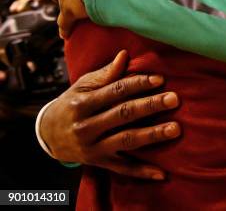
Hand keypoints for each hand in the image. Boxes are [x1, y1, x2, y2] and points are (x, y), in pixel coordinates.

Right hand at [40, 50, 179, 179]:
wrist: (48, 135)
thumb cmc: (72, 103)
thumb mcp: (82, 85)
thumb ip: (105, 74)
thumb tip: (124, 55)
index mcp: (83, 103)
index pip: (115, 91)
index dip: (138, 84)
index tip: (160, 79)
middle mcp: (87, 127)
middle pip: (123, 114)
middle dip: (150, 106)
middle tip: (174, 99)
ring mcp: (93, 147)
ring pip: (126, 140)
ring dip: (152, 135)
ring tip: (175, 128)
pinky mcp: (99, 163)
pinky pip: (123, 168)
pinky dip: (142, 172)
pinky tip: (162, 173)